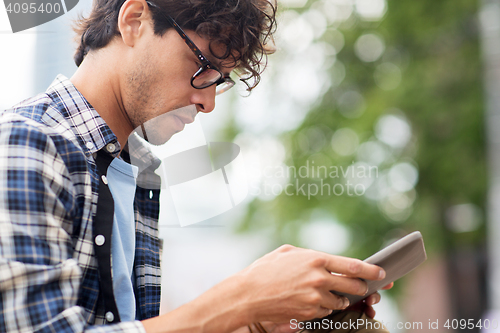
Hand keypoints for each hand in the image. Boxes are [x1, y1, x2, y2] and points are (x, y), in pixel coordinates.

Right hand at [236, 245, 386, 323]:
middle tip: (364, 287)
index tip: (382, 272)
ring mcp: (315, 299)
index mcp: (316, 260)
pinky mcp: (309, 314)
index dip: (372, 270)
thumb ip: (312, 255)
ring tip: (328, 293)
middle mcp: (319, 279)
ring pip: (341, 302)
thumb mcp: (289, 252)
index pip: (354, 266)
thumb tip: (328, 260)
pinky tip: (313, 301)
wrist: (248, 294)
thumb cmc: (266, 269)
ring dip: (340, 299)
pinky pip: (326, 312)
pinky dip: (325, 307)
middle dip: (362, 287)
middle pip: (354, 286)